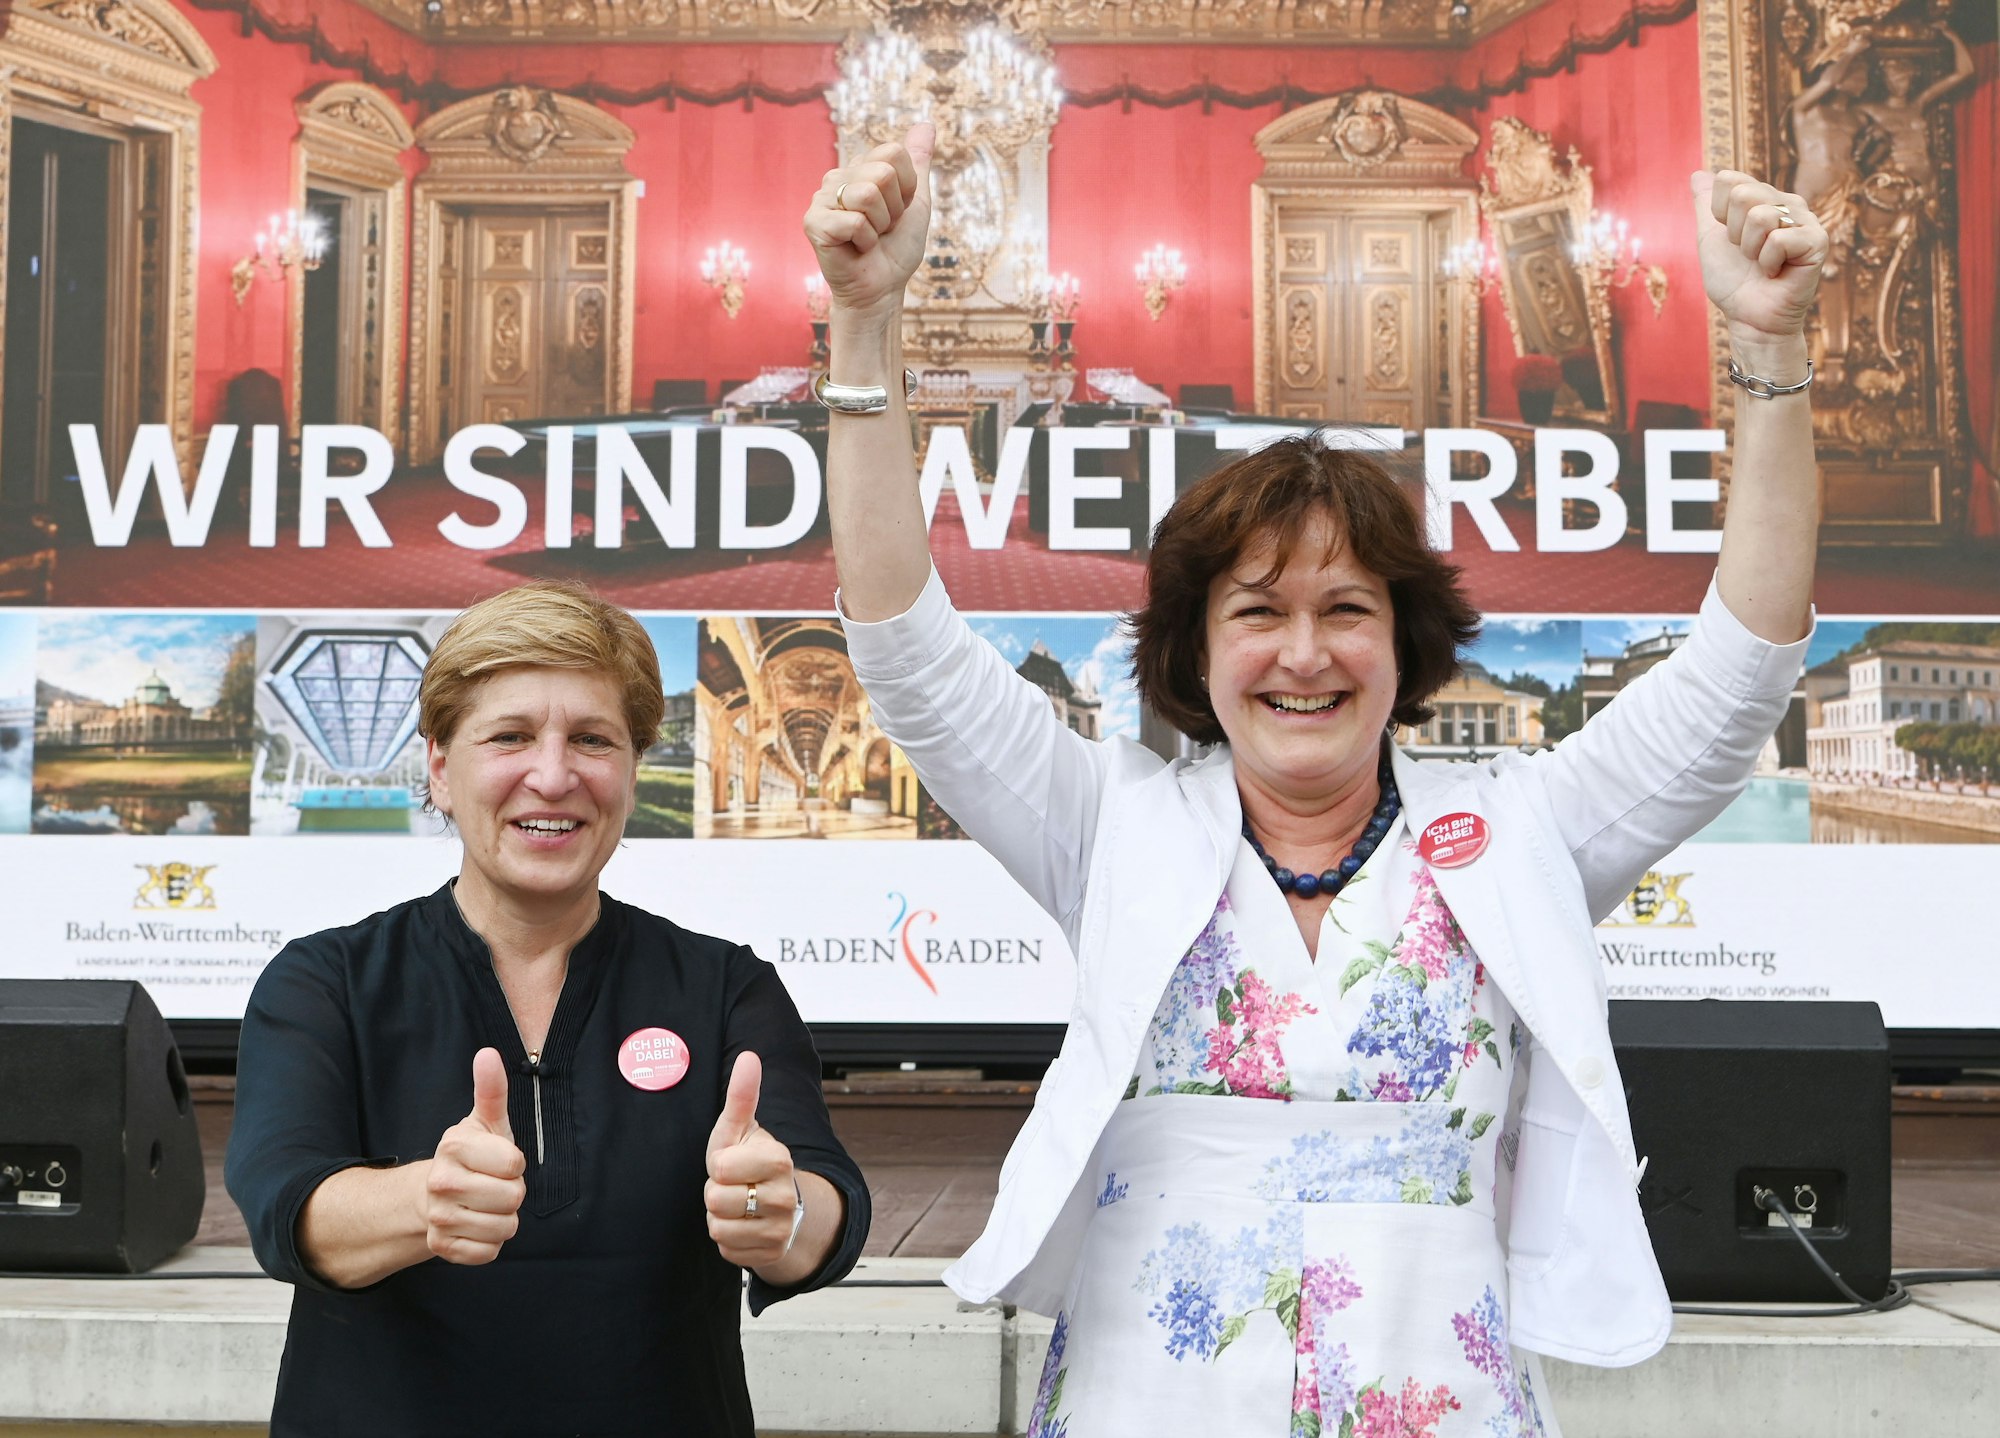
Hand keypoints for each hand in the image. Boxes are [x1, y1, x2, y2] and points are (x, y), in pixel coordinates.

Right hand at [421, 1047, 526, 1264]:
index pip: (514, 1163)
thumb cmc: (473, 1154)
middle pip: (512, 1198)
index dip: (515, 1163)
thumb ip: (491, 1090)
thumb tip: (487, 1054)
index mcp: (454, 1146)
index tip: (500, 1160)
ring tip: (487, 1204)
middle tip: (495, 1184)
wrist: (434, 1193)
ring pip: (504, 1228)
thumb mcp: (486, 1121)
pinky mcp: (441, 1247)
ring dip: (504, 1219)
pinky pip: (489, 1253)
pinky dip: (491, 1243)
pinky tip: (477, 1225)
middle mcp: (440, 1182)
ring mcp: (438, 1217)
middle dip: (513, 1192)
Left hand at [703, 1052, 799, 1270]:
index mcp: (779, 1158)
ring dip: (718, 1217)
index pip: (720, 1168)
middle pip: (715, 1200)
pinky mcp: (770, 1254)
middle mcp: (784, 1196)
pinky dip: (728, 1240)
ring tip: (736, 1205)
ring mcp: (780, 1229)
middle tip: (734, 1186)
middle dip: (716, 1192)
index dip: (718, 1165)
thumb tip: (749, 1057)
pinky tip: (742, 1226)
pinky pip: (726, 1250)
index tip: (733, 1163)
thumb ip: (742, 1095)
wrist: (777, 1206)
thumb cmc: (749, 1160)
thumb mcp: (739, 1129)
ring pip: (718, 1228)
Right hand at [803, 122, 934, 321]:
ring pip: (867, 194)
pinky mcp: (813, 222)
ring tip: (869, 237)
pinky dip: (865, 241)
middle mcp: (838, 176)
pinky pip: (854, 220)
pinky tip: (855, 249)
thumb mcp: (917, 201)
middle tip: (881, 228)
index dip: (907, 188)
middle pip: (882, 172)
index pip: (894, 153)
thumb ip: (919, 162)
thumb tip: (927, 123)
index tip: (898, 211)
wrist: (882, 289)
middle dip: (893, 208)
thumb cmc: (896, 249)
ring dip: (879, 225)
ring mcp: (822, 198)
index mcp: (860, 167)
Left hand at [1691, 169, 1827, 349]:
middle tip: (1747, 253)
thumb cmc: (1733, 280)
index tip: (1729, 237)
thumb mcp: (1710, 238)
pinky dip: (1768, 262)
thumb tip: (1697, 173)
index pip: (1728, 180)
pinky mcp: (1817, 240)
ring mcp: (1805, 219)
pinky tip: (1776, 272)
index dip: (1718, 215)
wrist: (1748, 317)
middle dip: (1734, 232)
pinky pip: (1778, 240)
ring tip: (1761, 262)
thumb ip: (1705, 205)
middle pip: (1742, 194)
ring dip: (1750, 249)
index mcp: (1763, 197)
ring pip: (1760, 216)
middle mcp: (1786, 202)